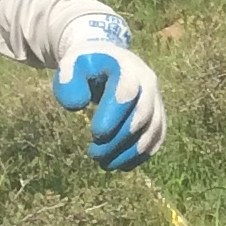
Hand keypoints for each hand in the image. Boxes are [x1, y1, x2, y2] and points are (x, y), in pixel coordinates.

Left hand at [52, 15, 165, 171]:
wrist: (108, 60)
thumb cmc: (86, 66)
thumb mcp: (70, 66)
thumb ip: (67, 81)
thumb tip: (77, 105)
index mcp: (127, 68)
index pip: (126, 92)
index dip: (113, 115)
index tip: (94, 135)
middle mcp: (148, 83)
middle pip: (142, 115)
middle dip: (119, 139)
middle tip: (94, 154)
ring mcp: (157, 100)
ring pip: (152, 130)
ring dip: (130, 152)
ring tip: (105, 164)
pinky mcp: (158, 115)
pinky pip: (157, 138)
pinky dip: (141, 155)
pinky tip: (121, 165)